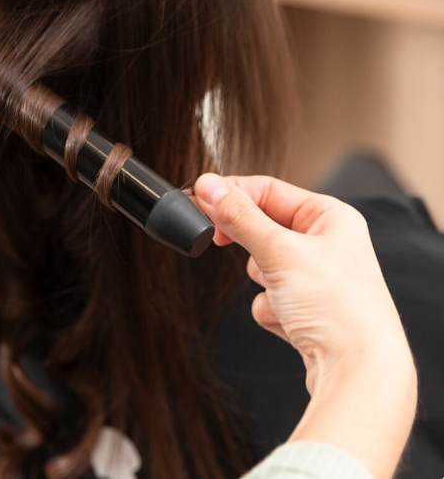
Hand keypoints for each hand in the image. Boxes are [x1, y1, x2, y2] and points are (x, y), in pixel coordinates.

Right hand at [194, 174, 415, 478]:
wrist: (358, 372)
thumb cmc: (338, 308)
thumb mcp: (278, 251)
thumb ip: (238, 217)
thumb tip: (210, 186)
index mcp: (331, 217)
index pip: (268, 190)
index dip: (232, 194)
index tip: (199, 200)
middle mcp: (328, 244)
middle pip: (264, 227)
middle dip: (249, 246)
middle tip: (219, 242)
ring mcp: (318, 279)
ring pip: (263, 265)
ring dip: (262, 281)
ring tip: (283, 296)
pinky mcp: (308, 310)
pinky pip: (268, 298)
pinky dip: (270, 310)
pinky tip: (290, 322)